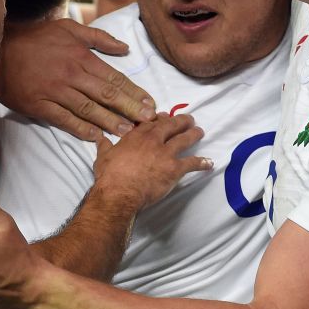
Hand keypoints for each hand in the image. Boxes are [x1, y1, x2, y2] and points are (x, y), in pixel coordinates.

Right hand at [0, 19, 155, 140]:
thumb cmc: (36, 38)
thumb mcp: (69, 28)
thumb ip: (98, 38)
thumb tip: (125, 49)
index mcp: (81, 56)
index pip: (114, 77)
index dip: (134, 92)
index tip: (150, 104)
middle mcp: (71, 74)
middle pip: (107, 95)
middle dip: (130, 109)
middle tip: (147, 122)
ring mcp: (55, 91)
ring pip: (88, 109)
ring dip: (110, 122)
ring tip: (127, 132)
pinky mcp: (39, 106)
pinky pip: (64, 119)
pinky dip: (81, 129)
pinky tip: (96, 137)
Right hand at [94, 113, 211, 209]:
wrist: (119, 192)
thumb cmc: (109, 175)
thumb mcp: (103, 156)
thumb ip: (104, 145)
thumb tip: (99, 138)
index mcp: (137, 136)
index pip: (152, 122)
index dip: (160, 118)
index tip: (165, 116)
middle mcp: (153, 140)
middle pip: (172, 125)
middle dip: (182, 121)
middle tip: (189, 119)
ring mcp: (166, 153)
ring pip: (184, 140)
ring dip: (194, 135)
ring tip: (200, 132)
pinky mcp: (174, 168)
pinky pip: (192, 163)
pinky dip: (202, 163)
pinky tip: (209, 163)